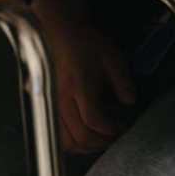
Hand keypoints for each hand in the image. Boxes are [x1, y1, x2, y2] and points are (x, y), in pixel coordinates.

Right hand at [31, 0, 138, 153]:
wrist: (56, 31)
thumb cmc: (85, 43)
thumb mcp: (111, 56)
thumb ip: (123, 80)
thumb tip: (130, 102)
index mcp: (78, 85)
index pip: (94, 120)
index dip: (113, 129)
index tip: (124, 123)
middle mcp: (61, 96)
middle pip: (81, 135)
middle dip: (103, 141)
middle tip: (115, 133)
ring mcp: (51, 102)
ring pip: (66, 139)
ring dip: (86, 144)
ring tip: (100, 136)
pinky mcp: (44, 103)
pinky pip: (56, 133)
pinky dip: (70, 141)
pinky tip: (82, 133)